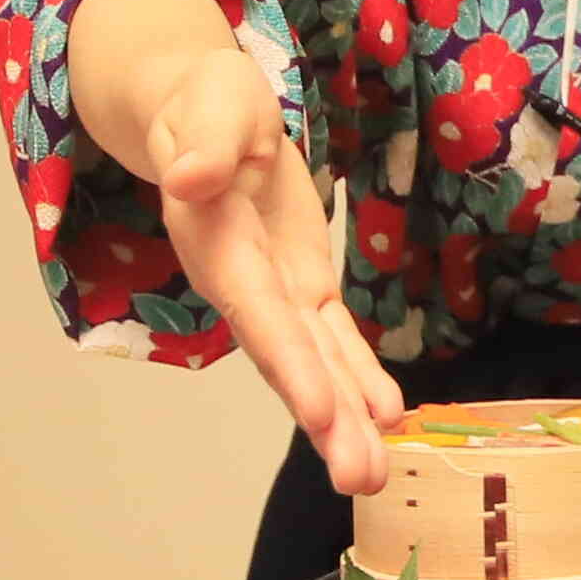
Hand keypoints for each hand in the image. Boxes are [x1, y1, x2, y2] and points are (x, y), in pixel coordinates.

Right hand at [138, 38, 404, 494]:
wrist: (204, 110)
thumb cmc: (205, 100)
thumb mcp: (208, 99)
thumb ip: (202, 143)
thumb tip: (191, 178)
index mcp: (217, 243)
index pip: (258, 311)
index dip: (289, 363)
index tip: (321, 414)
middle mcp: (244, 282)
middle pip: (288, 358)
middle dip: (324, 420)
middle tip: (360, 480)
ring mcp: (275, 289)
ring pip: (315, 362)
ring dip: (345, 418)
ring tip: (374, 475)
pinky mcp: (303, 283)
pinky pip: (334, 337)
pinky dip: (360, 376)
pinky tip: (389, 416)